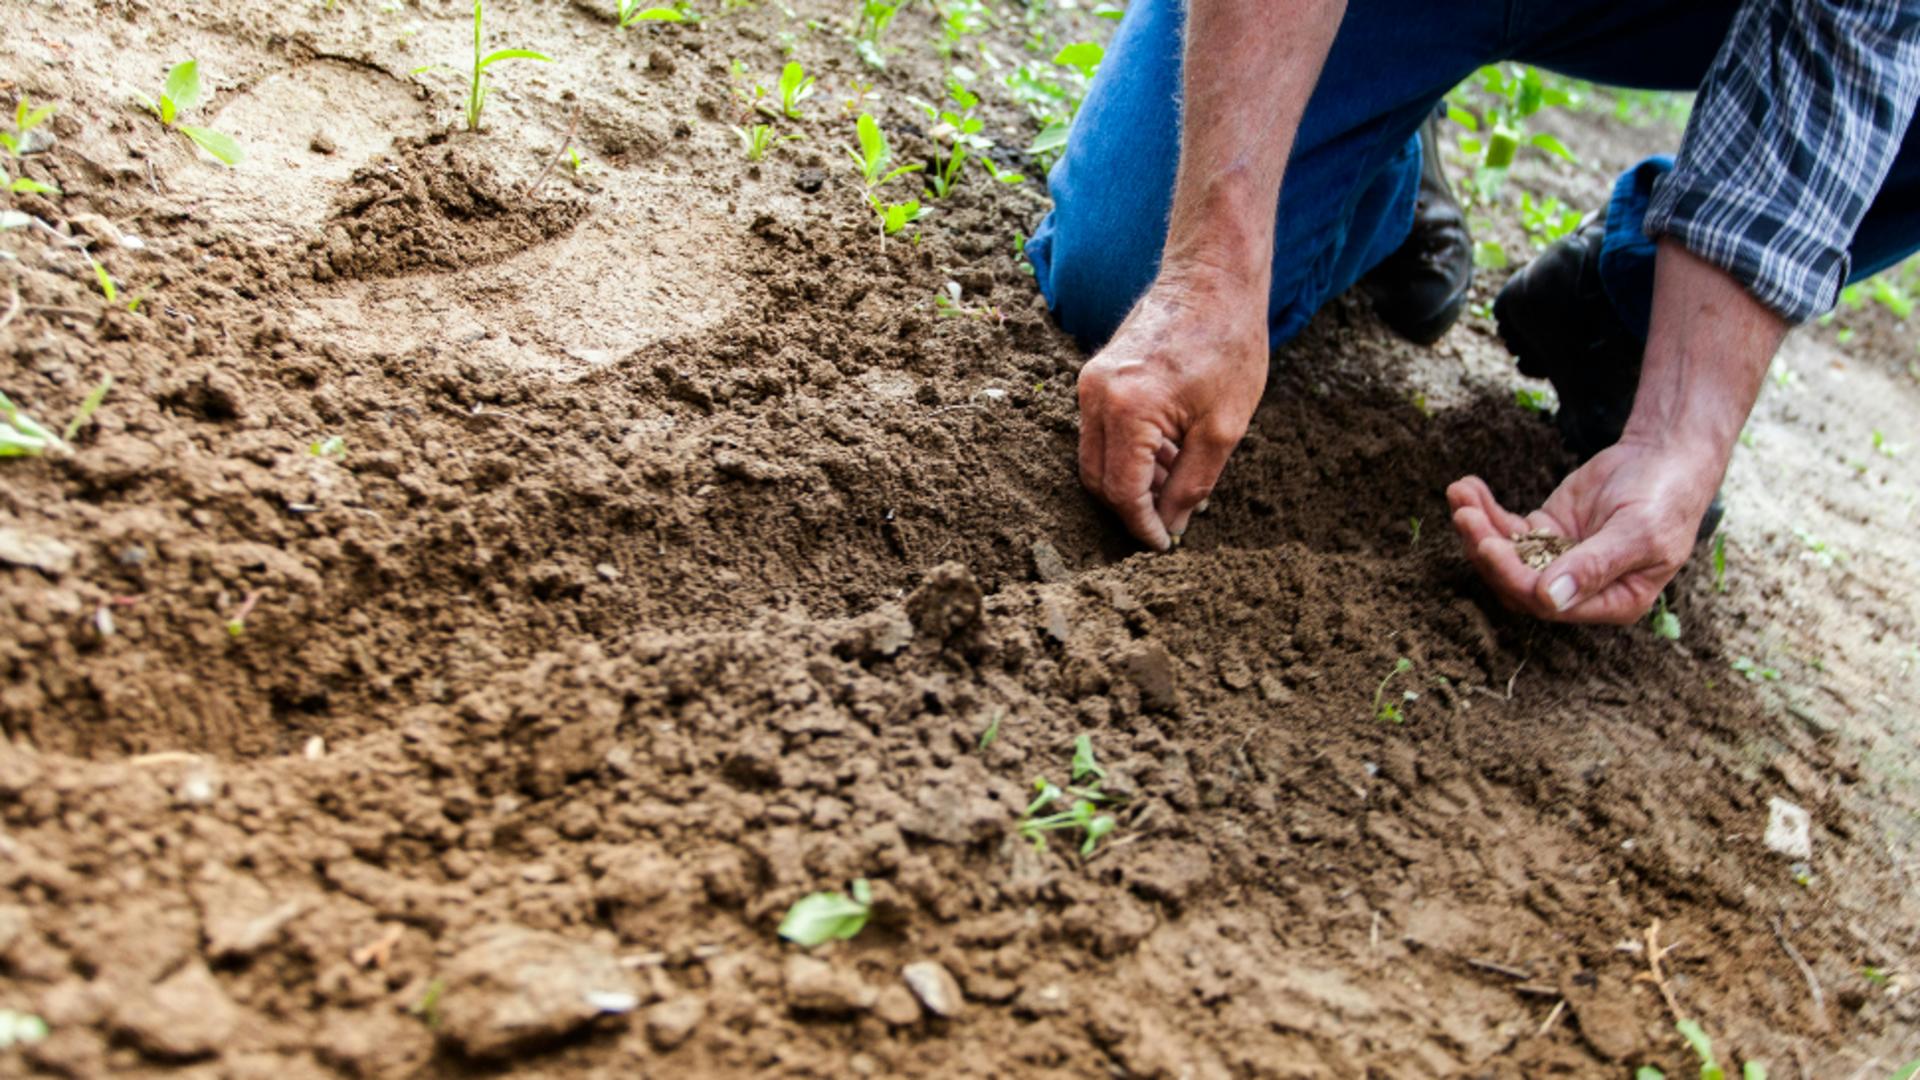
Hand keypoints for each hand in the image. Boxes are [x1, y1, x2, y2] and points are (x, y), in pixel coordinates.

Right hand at [1076, 271, 1268, 549]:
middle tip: (1170, 522)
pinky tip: (1168, 453)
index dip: (1142, 526)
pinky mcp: (1096, 375)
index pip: (1122, 492)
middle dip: (1131, 508)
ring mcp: (1090, 383)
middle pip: (1098, 479)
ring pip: (1096, 457)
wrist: (1212, 278)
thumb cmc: (1228, 345)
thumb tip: (1171, 526)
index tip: (1164, 545)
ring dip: (1131, 480)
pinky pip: (1101, 431)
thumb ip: (1192, 484)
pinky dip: (1128, 453)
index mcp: (1127, 409)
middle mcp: (1096, 396)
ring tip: (1178, 481)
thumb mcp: (1223, 428)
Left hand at [1446, 434, 1723, 623]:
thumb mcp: (1638, 533)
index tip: (1489, 545)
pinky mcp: (1545, 531)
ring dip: (1478, 528)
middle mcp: (1579, 589)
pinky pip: (1507, 528)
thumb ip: (1595, 566)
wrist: (1666, 457)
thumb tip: (1550, 600)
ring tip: (1459, 494)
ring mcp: (1558, 559)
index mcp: (1610, 602)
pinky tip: (1467, 487)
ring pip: (1506, 555)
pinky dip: (1485, 510)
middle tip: (1464, 515)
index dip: (1514, 578)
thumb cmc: (1665, 499)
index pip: (1548, 604)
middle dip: (1486, 550)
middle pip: (1517, 582)